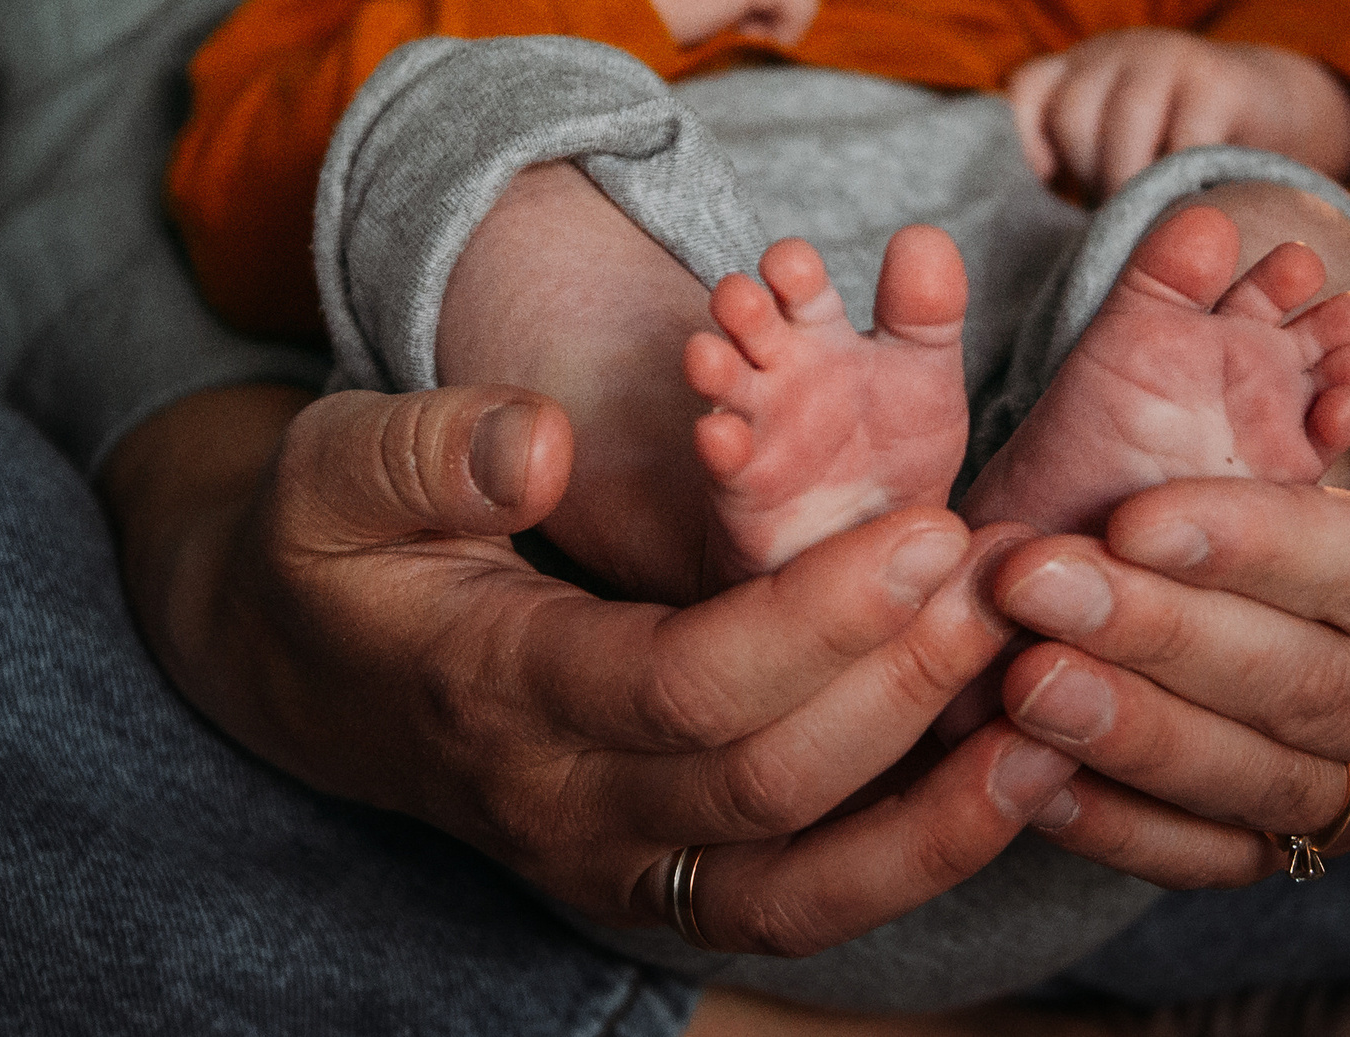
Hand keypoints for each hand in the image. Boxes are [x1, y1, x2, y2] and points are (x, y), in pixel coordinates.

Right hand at [106, 382, 1077, 954]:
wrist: (294, 669)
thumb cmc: (330, 548)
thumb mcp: (332, 471)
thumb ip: (428, 450)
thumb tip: (539, 444)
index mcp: (496, 692)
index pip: (684, 684)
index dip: (820, 620)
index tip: (931, 531)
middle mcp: (562, 808)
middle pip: (765, 786)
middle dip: (904, 690)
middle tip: (1010, 586)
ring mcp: (611, 864)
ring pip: (797, 889)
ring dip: (936, 816)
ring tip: (1055, 718)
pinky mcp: (656, 878)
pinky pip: (798, 904)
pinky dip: (909, 858)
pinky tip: (1010, 782)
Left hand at [978, 284, 1349, 883]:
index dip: (1263, 550)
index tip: (1134, 515)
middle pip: (1305, 691)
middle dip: (1159, 638)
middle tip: (1034, 584)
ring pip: (1252, 781)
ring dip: (1127, 736)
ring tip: (1019, 680)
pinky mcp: (1317, 838)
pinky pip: (1213, 853)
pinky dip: (1120, 828)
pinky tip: (1030, 774)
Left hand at [1005, 31, 1349, 198]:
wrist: (1275, 107)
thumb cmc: (1177, 149)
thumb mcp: (1118, 147)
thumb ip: (1075, 169)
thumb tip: (1030, 238)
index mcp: (1079, 70)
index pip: (1024, 91)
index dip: (1021, 144)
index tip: (1044, 192)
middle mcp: (1115, 53)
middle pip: (1072, 114)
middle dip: (1090, 174)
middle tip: (1119, 211)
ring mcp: (1167, 58)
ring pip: (1124, 126)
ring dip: (1133, 183)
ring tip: (1152, 214)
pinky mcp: (1219, 80)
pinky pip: (1185, 141)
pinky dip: (1183, 182)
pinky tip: (1191, 202)